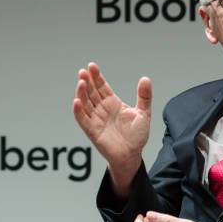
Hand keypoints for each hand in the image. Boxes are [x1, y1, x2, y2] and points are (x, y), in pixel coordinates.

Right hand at [73, 63, 151, 191]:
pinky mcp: (92, 131)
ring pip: (85, 104)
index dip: (96, 77)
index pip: (102, 87)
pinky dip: (79, 111)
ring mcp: (96, 120)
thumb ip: (144, 97)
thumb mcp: (143, 113)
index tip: (92, 66)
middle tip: (83, 71)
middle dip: (87, 82)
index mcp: (113, 103)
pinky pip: (83, 120)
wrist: (132, 155)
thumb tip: (145, 79)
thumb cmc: (136, 136)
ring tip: (81, 82)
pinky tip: (77, 101)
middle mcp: (102, 110)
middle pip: (91, 93)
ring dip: (81, 93)